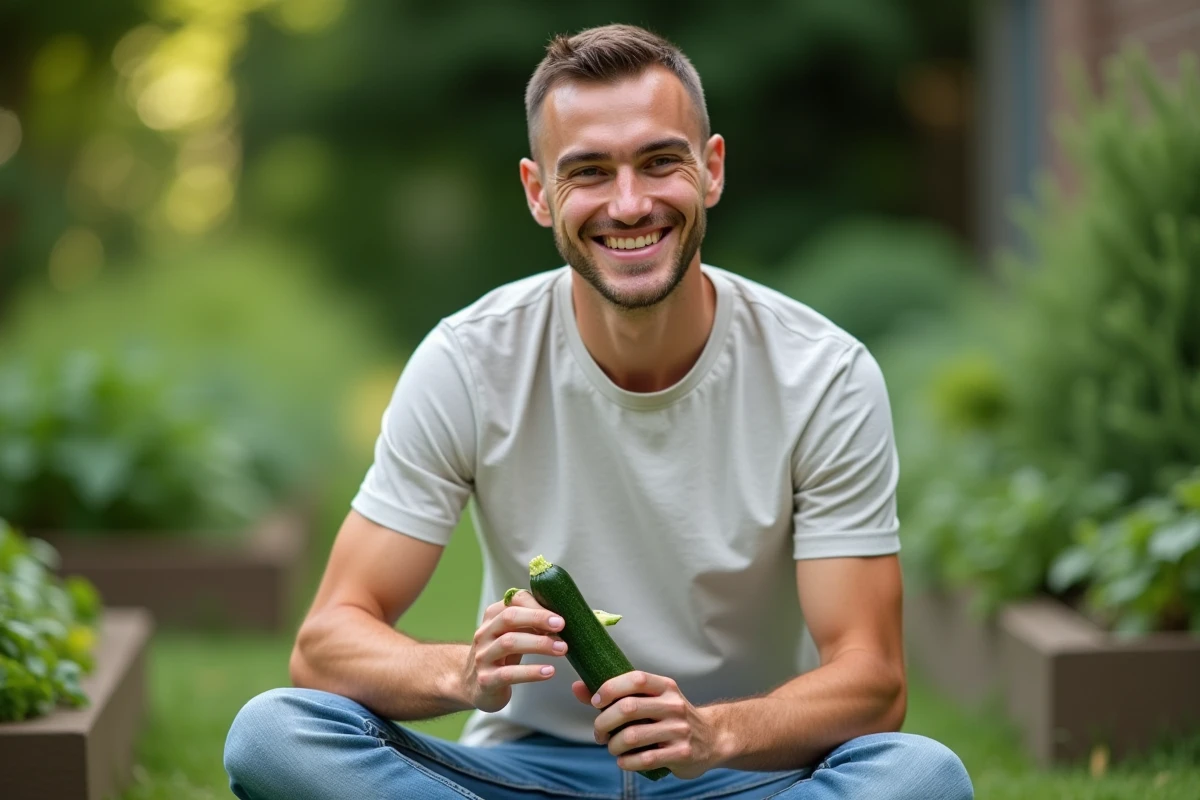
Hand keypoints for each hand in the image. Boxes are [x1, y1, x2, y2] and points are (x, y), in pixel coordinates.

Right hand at [462, 589, 566, 712]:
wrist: (472, 685)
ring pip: (509, 643)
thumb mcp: (512, 634)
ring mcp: (483, 656)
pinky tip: (549, 671)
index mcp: (493, 617)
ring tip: (562, 649)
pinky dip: (531, 672)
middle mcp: (485, 633)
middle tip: (562, 626)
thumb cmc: (501, 656)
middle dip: (538, 618)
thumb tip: (564, 617)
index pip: (514, 600)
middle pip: (509, 617)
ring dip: (539, 644)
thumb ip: (531, 622)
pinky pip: (508, 674)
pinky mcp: (486, 680)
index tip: (560, 615)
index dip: (537, 605)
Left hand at [571, 671, 721, 779]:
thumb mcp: (650, 700)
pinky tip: (624, 761)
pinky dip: (627, 762)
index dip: (610, 688)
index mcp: (665, 687)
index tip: (596, 702)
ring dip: (613, 745)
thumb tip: (577, 687)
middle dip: (604, 722)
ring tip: (612, 748)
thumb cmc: (670, 717)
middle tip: (598, 733)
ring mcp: (680, 729)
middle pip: (629, 708)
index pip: (635, 679)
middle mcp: (674, 705)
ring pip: (633, 736)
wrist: (712, 738)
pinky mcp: (682, 753)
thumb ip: (615, 694)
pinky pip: (646, 759)